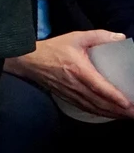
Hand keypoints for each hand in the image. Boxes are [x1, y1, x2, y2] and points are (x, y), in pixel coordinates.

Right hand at [4, 30, 133, 120]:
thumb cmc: (53, 48)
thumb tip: (120, 38)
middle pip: (99, 102)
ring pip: (94, 108)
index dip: (114, 96)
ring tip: (127, 116)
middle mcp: (75, 85)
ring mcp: (70, 93)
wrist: (28, 61)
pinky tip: (110, 114)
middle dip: (119, 110)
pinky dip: (100, 113)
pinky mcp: (67, 98)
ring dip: (112, 114)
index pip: (98, 86)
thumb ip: (98, 36)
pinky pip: (86, 109)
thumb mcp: (75, 37)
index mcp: (78, 69)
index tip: (128, 104)